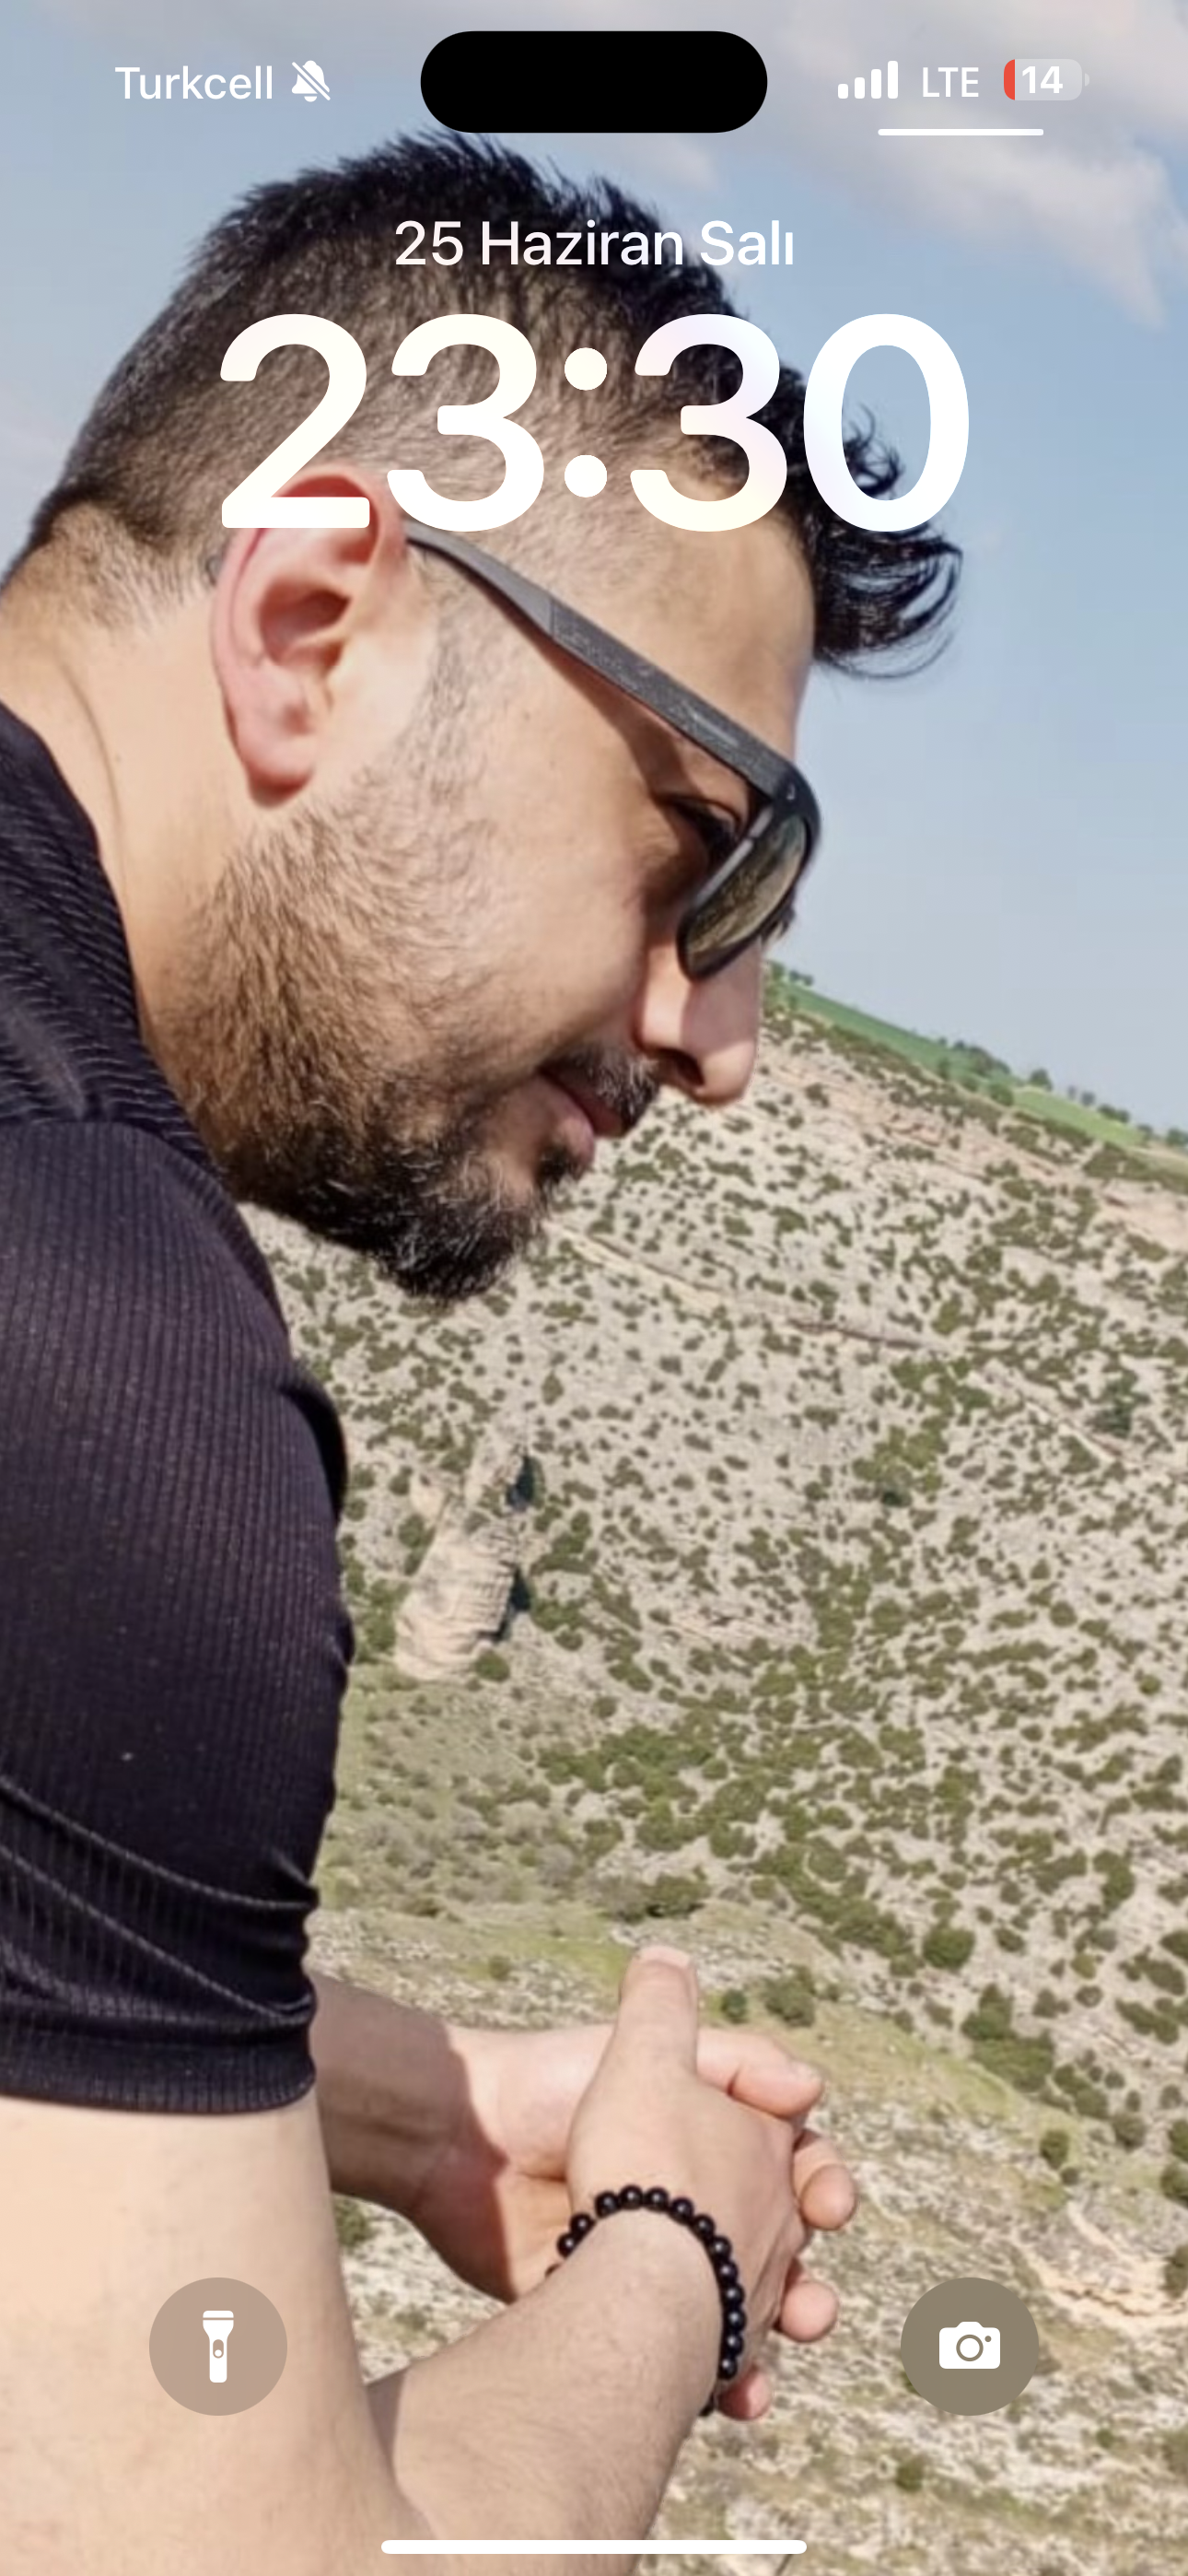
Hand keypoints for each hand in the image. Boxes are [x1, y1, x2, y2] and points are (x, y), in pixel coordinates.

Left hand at [404, 1963, 855, 2420]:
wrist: (458, 2149)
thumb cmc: (550, 2084)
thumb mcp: (645, 2048)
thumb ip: (731, 2055)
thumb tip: (814, 2086)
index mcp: (708, 2141)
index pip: (794, 2167)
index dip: (824, 2185)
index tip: (831, 2207)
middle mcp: (692, 2205)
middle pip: (781, 2251)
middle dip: (808, 2282)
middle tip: (810, 2308)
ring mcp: (658, 2264)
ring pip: (743, 2313)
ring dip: (776, 2334)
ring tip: (782, 2346)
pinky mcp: (615, 2310)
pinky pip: (685, 2361)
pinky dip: (722, 2382)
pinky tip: (735, 2395)